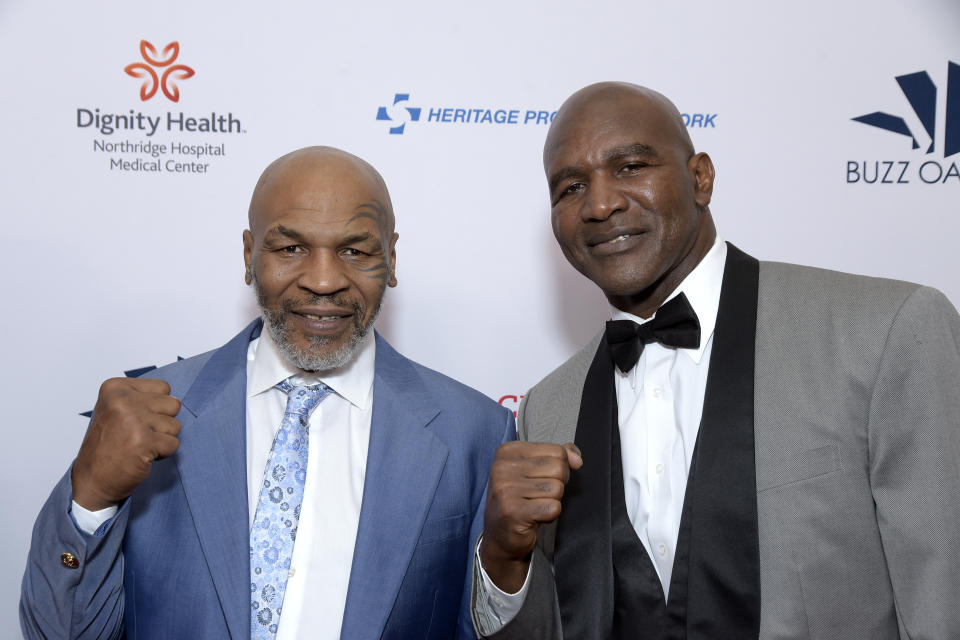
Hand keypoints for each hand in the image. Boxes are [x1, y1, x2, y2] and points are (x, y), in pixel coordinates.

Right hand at [71, 378, 181, 510]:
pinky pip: (174, 444)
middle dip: (162, 423)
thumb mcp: (116, 409)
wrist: (92, 480)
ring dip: (162, 439)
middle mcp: (121, 400)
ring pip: (175, 425)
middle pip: (173, 404)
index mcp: (114, 387)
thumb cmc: (109, 444)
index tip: (133, 421)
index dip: (156, 408)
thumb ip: (142, 398)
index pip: (163, 388)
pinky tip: (142, 456)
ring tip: (139, 445)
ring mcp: (132, 420)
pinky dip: (163, 454)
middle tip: (138, 435)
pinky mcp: (143, 441)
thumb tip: (175, 399)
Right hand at [480, 441, 581, 592]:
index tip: (542, 479)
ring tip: (534, 506)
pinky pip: (553, 507)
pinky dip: (550, 515)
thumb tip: (577, 459)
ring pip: (557, 488)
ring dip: (552, 501)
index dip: (560, 467)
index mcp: (507, 452)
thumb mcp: (533, 470)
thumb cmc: (519, 500)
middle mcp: (502, 468)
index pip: (556, 451)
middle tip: (540, 495)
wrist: (500, 536)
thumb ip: (557, 457)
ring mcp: (506, 490)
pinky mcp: (513, 512)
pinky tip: (535, 517)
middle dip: (558, 484)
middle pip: (558, 468)